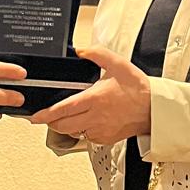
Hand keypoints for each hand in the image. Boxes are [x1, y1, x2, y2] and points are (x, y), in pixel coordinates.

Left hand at [31, 46, 151, 143]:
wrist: (154, 109)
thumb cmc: (138, 89)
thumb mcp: (118, 64)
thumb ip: (97, 54)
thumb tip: (80, 50)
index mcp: (96, 98)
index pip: (64, 109)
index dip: (46, 114)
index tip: (35, 116)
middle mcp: (96, 117)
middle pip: (63, 125)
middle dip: (51, 121)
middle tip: (47, 116)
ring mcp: (100, 130)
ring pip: (73, 132)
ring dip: (66, 126)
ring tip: (67, 116)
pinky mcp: (106, 138)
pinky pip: (86, 137)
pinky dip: (82, 130)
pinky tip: (86, 120)